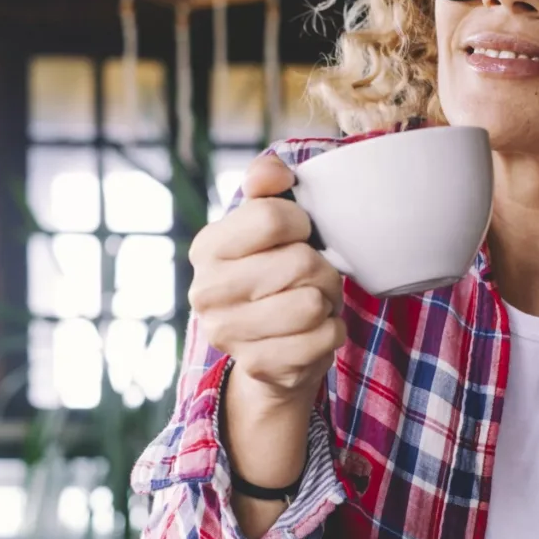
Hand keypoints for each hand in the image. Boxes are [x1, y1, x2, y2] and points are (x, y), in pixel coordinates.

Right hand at [188, 152, 346, 411]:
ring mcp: (228, 334)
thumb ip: (267, 184)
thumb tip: (271, 172)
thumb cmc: (274, 272)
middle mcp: (205, 292)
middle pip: (300, 262)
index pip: (272, 217)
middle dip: (321, 268)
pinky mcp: (258, 366)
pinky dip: (332, 332)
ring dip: (328, 301)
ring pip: (314, 302)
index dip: (301, 224)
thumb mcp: (267, 224)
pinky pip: (325, 337)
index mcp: (206, 248)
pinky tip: (312, 332)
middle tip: (310, 278)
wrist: (268, 347)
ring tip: (312, 303)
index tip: (298, 237)